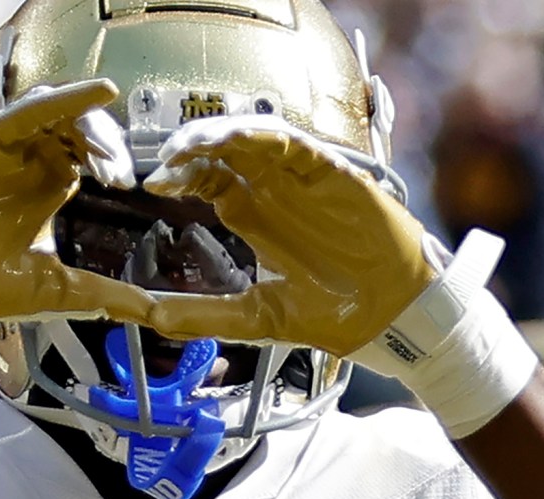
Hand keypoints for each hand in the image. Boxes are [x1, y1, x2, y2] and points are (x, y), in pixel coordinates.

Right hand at [0, 79, 159, 326]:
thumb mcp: (60, 289)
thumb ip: (106, 295)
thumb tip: (157, 315)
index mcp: (49, 190)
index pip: (92, 160)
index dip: (113, 165)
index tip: (128, 187)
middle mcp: (32, 162)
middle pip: (82, 134)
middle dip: (107, 148)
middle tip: (119, 175)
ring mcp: (12, 148)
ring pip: (63, 117)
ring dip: (92, 128)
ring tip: (107, 155)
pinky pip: (32, 110)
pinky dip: (68, 99)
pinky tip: (102, 92)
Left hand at [139, 116, 437, 356]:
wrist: (393, 319)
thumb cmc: (336, 314)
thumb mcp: (257, 317)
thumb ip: (204, 315)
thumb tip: (150, 318)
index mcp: (254, 216)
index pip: (207, 179)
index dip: (180, 176)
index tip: (153, 185)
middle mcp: (274, 191)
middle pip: (223, 152)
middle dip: (191, 148)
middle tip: (166, 159)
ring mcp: (302, 180)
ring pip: (253, 138)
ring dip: (220, 135)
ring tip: (191, 144)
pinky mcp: (333, 174)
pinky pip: (296, 143)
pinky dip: (266, 136)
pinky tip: (238, 139)